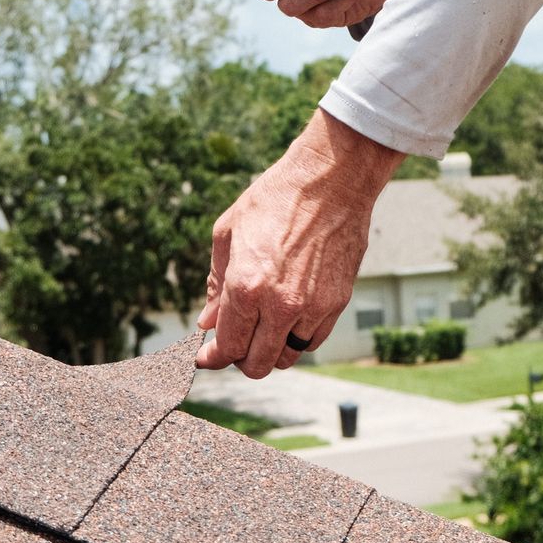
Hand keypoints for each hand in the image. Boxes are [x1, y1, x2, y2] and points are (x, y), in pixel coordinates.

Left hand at [197, 111, 405, 377]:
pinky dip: (296, 338)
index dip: (212, 357)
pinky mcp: (337, 303)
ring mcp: (313, 307)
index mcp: (246, 286)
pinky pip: (313, 340)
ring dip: (270, 351)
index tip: (205, 356)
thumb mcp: (229, 232)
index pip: (227, 346)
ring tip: (261, 330)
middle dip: (238, 358)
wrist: (332, 179)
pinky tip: (286, 319)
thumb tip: (207, 321)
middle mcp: (280, 304)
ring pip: (287, 357)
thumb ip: (216, 283)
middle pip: (257, 364)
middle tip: (232, 342)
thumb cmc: (276, 198)